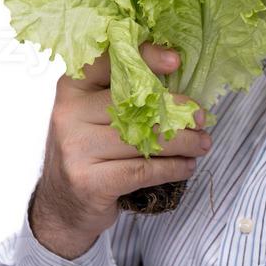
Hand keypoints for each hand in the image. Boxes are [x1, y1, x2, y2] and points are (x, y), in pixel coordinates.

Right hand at [29, 42, 211, 258]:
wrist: (63, 207)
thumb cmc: (89, 152)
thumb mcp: (94, 116)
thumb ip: (122, 96)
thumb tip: (177, 77)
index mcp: (71, 88)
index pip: (108, 63)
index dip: (144, 58)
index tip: (176, 61)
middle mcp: (68, 114)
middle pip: (134, 105)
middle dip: (176, 111)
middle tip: (201, 117)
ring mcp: (76, 148)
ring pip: (143, 139)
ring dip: (183, 142)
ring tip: (202, 144)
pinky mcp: (89, 181)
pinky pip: (143, 170)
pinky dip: (172, 168)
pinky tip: (187, 166)